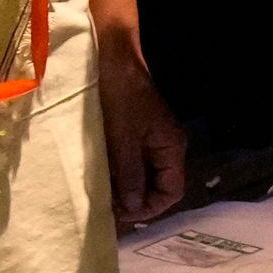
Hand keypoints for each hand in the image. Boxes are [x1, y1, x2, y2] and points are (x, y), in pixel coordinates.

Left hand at [97, 39, 189, 226]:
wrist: (113, 58)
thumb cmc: (120, 96)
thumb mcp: (123, 138)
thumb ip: (130, 174)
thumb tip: (133, 206)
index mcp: (171, 148)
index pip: (171, 191)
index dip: (150, 207)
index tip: (122, 214)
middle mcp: (166, 147)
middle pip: (157, 185)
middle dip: (134, 200)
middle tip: (106, 208)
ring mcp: (151, 139)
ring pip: (143, 175)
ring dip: (124, 187)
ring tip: (101, 195)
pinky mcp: (136, 133)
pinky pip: (132, 161)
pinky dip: (118, 172)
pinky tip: (101, 176)